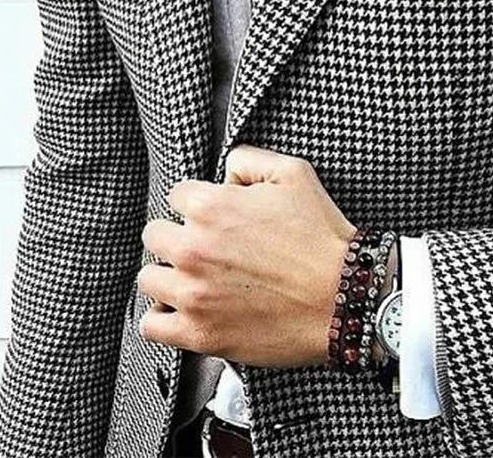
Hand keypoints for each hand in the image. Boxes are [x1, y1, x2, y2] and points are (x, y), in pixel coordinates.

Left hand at [137, 145, 356, 366]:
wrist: (344, 297)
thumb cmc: (321, 238)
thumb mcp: (293, 174)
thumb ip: (248, 160)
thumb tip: (225, 171)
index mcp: (211, 207)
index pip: (176, 195)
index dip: (198, 203)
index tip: (214, 217)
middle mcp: (194, 248)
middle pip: (155, 236)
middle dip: (178, 237)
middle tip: (205, 248)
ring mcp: (193, 293)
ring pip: (149, 279)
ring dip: (168, 276)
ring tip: (194, 279)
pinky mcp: (199, 333)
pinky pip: (151, 326)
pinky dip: (162, 318)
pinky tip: (182, 310)